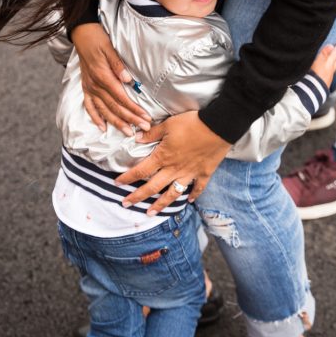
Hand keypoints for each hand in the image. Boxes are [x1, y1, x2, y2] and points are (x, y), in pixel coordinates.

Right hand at [72, 23, 151, 134]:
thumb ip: (118, 65)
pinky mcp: (86, 87)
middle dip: (130, 119)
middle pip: (114, 107)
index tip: (145, 117)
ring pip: (103, 110)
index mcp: (103, 76)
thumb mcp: (110, 48)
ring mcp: (89, 87)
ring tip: (128, 132)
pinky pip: (89, 106)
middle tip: (144, 128)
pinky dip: (95, 118)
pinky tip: (102, 127)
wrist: (82, 34)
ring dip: (116, 123)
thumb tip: (128, 79)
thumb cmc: (98, 40)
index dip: (133, 109)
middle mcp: (95, 85)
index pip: (121, 98)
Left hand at [116, 110, 230, 214]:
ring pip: (172, 194)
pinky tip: (190, 200)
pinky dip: (194, 195)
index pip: (140, 171)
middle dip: (137, 197)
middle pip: (152, 187)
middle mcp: (174, 169)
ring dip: (160, 205)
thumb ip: (152, 133)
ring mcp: (189, 173)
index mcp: (163, 157)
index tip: (117, 183)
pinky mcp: (204, 173)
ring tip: (151, 213)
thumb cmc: (192, 123)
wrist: (218, 126)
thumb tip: (136, 138)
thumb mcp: (168, 124)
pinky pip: (198, 188)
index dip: (127, 178)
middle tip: (125, 204)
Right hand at [310, 42, 335, 88]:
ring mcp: (327, 78)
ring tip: (334, 60)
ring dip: (334, 63)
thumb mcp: (317, 61)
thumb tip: (331, 46)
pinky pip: (328, 74)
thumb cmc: (313, 75)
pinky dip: (328, 70)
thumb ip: (324, 54)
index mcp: (329, 64)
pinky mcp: (323, 84)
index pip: (335, 53)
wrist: (312, 92)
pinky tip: (325, 71)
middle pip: (335, 61)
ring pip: (332, 68)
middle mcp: (330, 71)